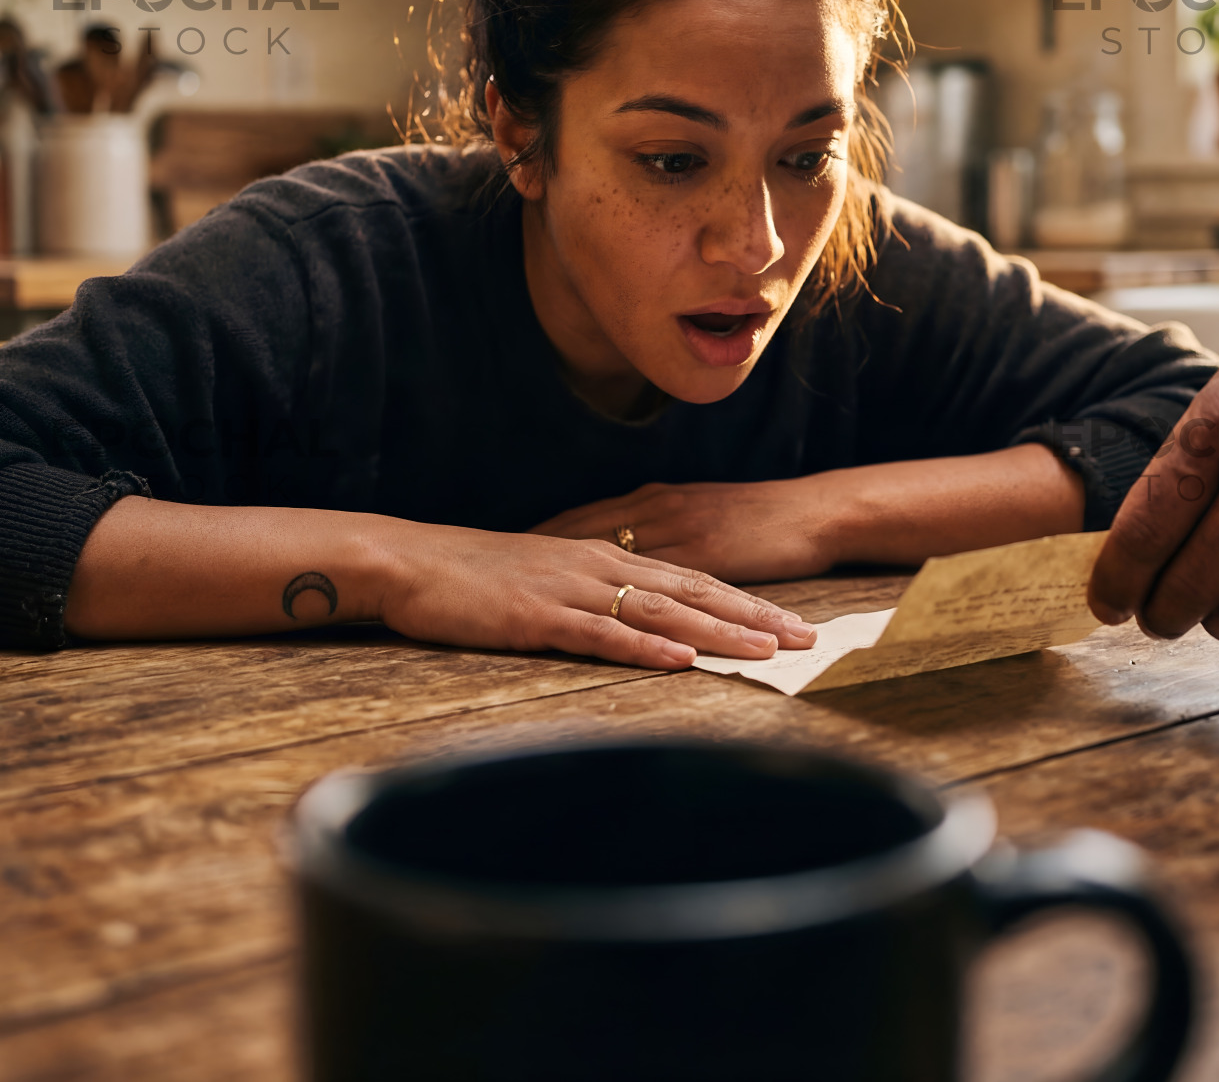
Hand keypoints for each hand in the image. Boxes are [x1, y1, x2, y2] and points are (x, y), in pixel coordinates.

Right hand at [372, 520, 816, 669]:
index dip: (747, 601)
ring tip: (764, 649)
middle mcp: (600, 567)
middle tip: (806, 637)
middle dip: (753, 615)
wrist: (412, 563)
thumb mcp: (549, 582)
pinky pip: (601, 634)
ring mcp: (571, 590)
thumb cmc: (476, 579)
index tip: (794, 622)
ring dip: (715, 632)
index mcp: (606, 558)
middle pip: (693, 592)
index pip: (693, 581)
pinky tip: (678, 661)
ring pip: (659, 612)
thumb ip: (597, 598)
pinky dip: (644, 648)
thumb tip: (642, 628)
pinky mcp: (538, 616)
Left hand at [530, 478, 836, 583]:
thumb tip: (631, 553)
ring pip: (612, 556)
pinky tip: (599, 617)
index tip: (509, 551)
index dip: (549, 535)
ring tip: (531, 598)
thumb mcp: (707, 516)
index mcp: (658, 501)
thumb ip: (668, 530)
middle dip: (542, 556)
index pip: (587, 517)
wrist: (818, 512)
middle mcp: (661, 511)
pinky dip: (626, 601)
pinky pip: (657, 583)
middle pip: (586, 534)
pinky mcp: (706, 552)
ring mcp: (682, 530)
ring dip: (572, 578)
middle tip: (500, 574)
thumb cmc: (768, 518)